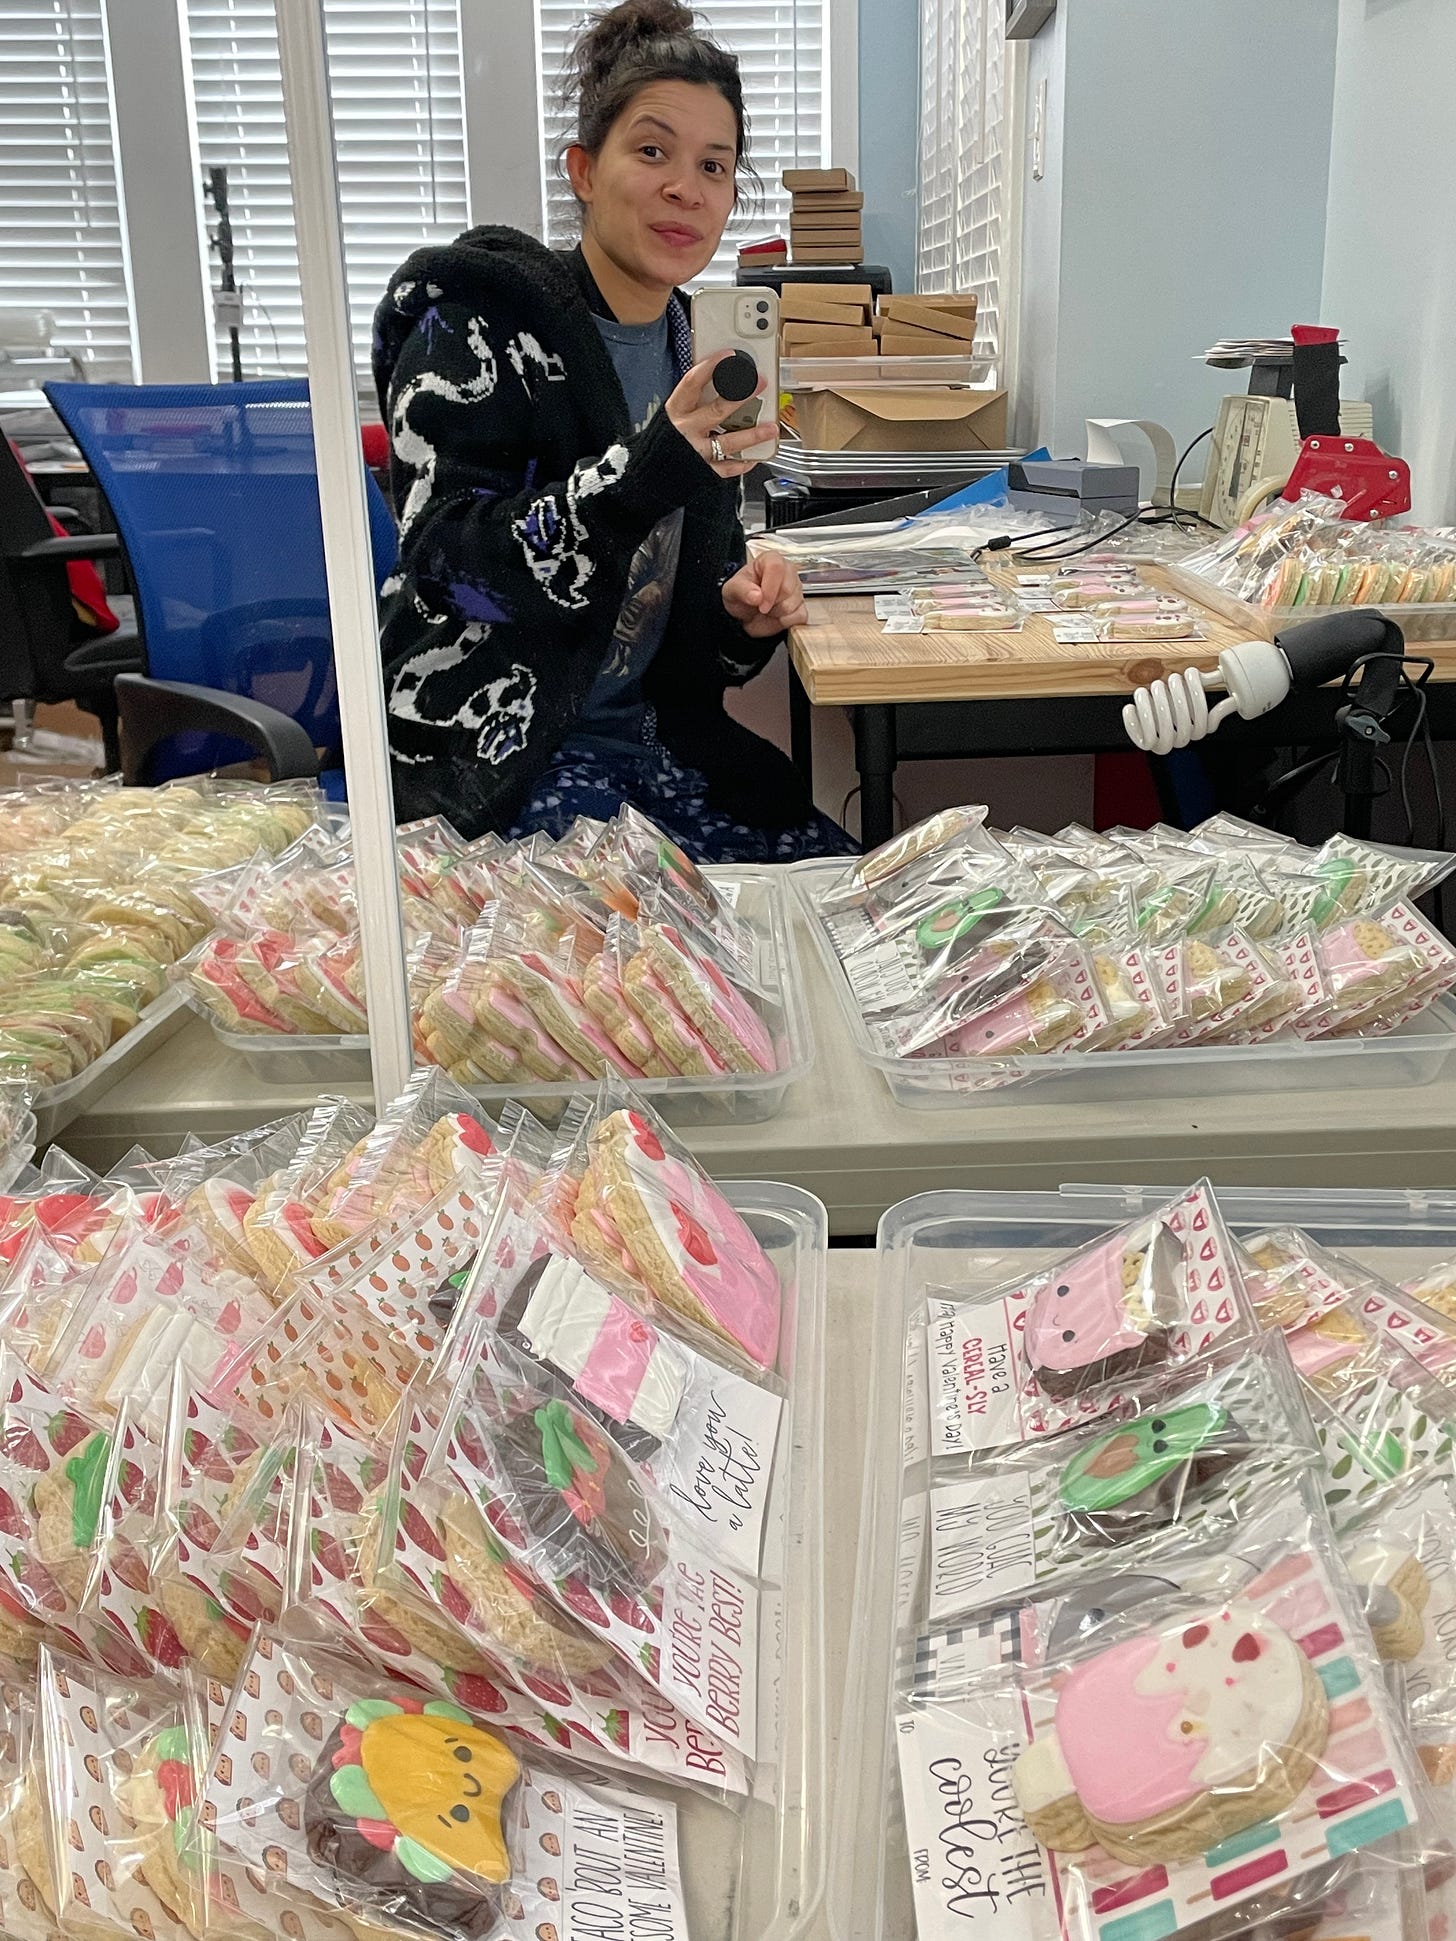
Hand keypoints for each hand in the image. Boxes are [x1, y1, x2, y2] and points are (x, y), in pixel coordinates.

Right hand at [666, 355, 768, 478]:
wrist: (650, 474)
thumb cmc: (664, 440)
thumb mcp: (674, 414)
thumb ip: (694, 400)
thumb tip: (720, 380)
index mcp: (675, 411)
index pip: (691, 383)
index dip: (710, 367)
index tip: (728, 355)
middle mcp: (685, 431)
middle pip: (716, 411)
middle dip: (741, 396)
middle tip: (760, 384)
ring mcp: (695, 452)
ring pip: (727, 442)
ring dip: (752, 435)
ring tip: (770, 428)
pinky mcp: (702, 471)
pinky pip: (726, 468)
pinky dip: (742, 463)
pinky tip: (753, 457)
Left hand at [722, 551, 807, 637]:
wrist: (744, 614)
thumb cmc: (741, 595)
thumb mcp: (732, 590)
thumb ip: (742, 590)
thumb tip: (757, 596)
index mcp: (770, 560)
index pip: (776, 567)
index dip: (769, 587)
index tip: (760, 602)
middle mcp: (787, 571)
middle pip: (787, 588)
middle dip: (771, 602)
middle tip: (760, 606)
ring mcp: (797, 589)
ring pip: (792, 604)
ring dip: (776, 612)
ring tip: (767, 609)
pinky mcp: (801, 606)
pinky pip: (799, 616)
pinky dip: (785, 621)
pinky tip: (776, 616)